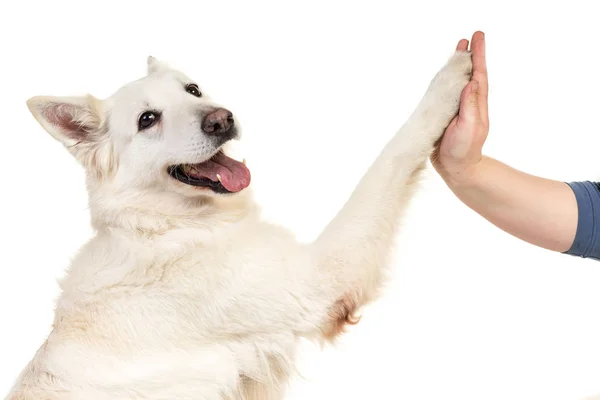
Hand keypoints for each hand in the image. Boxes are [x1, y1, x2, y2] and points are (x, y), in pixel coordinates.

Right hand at [432, 31, 488, 185]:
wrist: (455, 169)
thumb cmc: (464, 150)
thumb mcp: (469, 127)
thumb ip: (470, 105)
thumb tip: (471, 82)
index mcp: (475, 104)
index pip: (478, 75)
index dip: (477, 56)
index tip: (476, 38)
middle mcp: (467, 103)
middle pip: (469, 74)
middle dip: (469, 56)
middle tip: (469, 37)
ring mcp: (456, 109)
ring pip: (458, 82)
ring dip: (458, 65)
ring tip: (458, 48)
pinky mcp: (444, 115)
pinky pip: (445, 93)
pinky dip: (446, 80)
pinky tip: (444, 75)